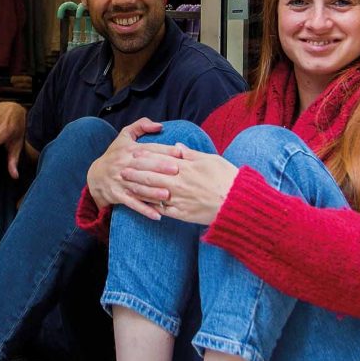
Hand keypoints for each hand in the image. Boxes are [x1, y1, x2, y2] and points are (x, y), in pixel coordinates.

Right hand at [87, 118, 181, 219]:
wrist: (96, 176)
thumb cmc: (115, 155)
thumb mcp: (124, 137)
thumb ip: (140, 126)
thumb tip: (159, 125)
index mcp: (129, 150)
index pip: (148, 149)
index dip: (164, 150)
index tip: (179, 152)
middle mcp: (125, 165)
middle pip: (143, 166)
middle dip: (159, 168)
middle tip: (176, 170)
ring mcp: (121, 182)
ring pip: (138, 187)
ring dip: (152, 192)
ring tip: (167, 195)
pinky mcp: (119, 196)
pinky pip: (132, 204)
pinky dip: (144, 210)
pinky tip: (157, 215)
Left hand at [121, 143, 238, 224]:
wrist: (237, 203)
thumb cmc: (227, 178)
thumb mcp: (210, 160)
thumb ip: (191, 154)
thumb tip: (176, 147)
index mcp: (186, 167)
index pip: (160, 160)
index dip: (145, 156)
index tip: (134, 154)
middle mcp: (179, 182)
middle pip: (152, 176)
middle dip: (135, 172)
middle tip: (122, 169)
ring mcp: (179, 199)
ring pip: (153, 193)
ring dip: (138, 188)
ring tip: (127, 185)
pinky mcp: (182, 213)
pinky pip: (163, 209)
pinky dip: (151, 206)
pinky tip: (142, 203)